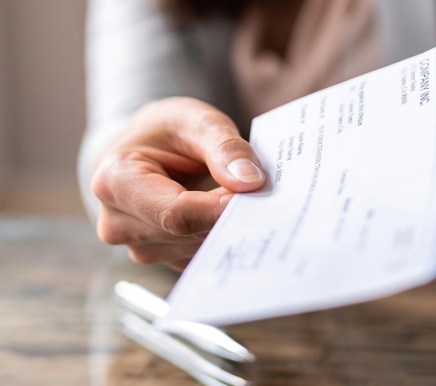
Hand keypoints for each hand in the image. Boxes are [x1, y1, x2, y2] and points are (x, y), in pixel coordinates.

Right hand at [91, 97, 264, 269]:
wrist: (149, 148)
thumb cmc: (169, 131)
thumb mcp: (199, 121)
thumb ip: (225, 148)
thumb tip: (251, 182)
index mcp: (114, 181)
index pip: (176, 213)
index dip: (220, 209)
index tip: (256, 194)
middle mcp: (117, 223)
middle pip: (188, 234)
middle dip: (227, 214)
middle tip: (256, 190)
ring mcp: (137, 246)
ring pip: (198, 248)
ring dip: (225, 225)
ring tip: (234, 194)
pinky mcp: (160, 258)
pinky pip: (200, 256)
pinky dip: (219, 235)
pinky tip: (226, 212)